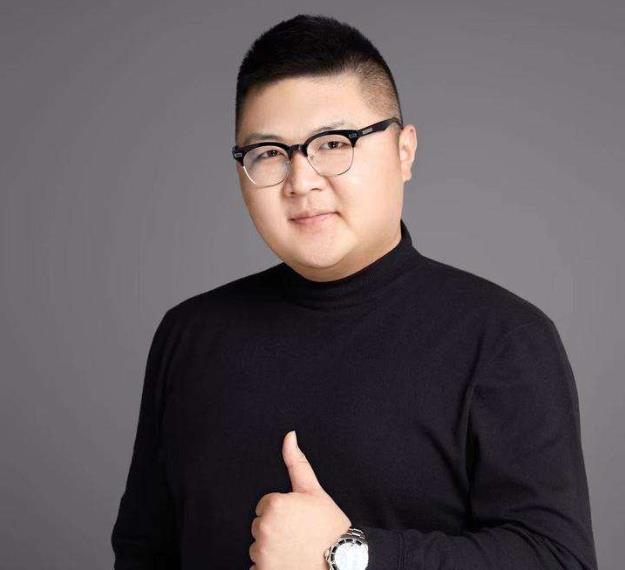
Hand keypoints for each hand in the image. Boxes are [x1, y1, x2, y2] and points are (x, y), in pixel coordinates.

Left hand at [249, 430, 351, 569]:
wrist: (342, 562)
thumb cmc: (329, 526)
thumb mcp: (313, 490)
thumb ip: (296, 462)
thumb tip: (289, 435)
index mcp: (274, 505)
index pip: (265, 506)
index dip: (282, 511)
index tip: (298, 519)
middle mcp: (265, 528)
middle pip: (260, 526)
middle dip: (275, 529)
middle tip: (298, 534)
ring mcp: (263, 553)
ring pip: (258, 547)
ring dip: (271, 550)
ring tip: (295, 549)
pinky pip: (257, 567)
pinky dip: (270, 567)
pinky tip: (289, 563)